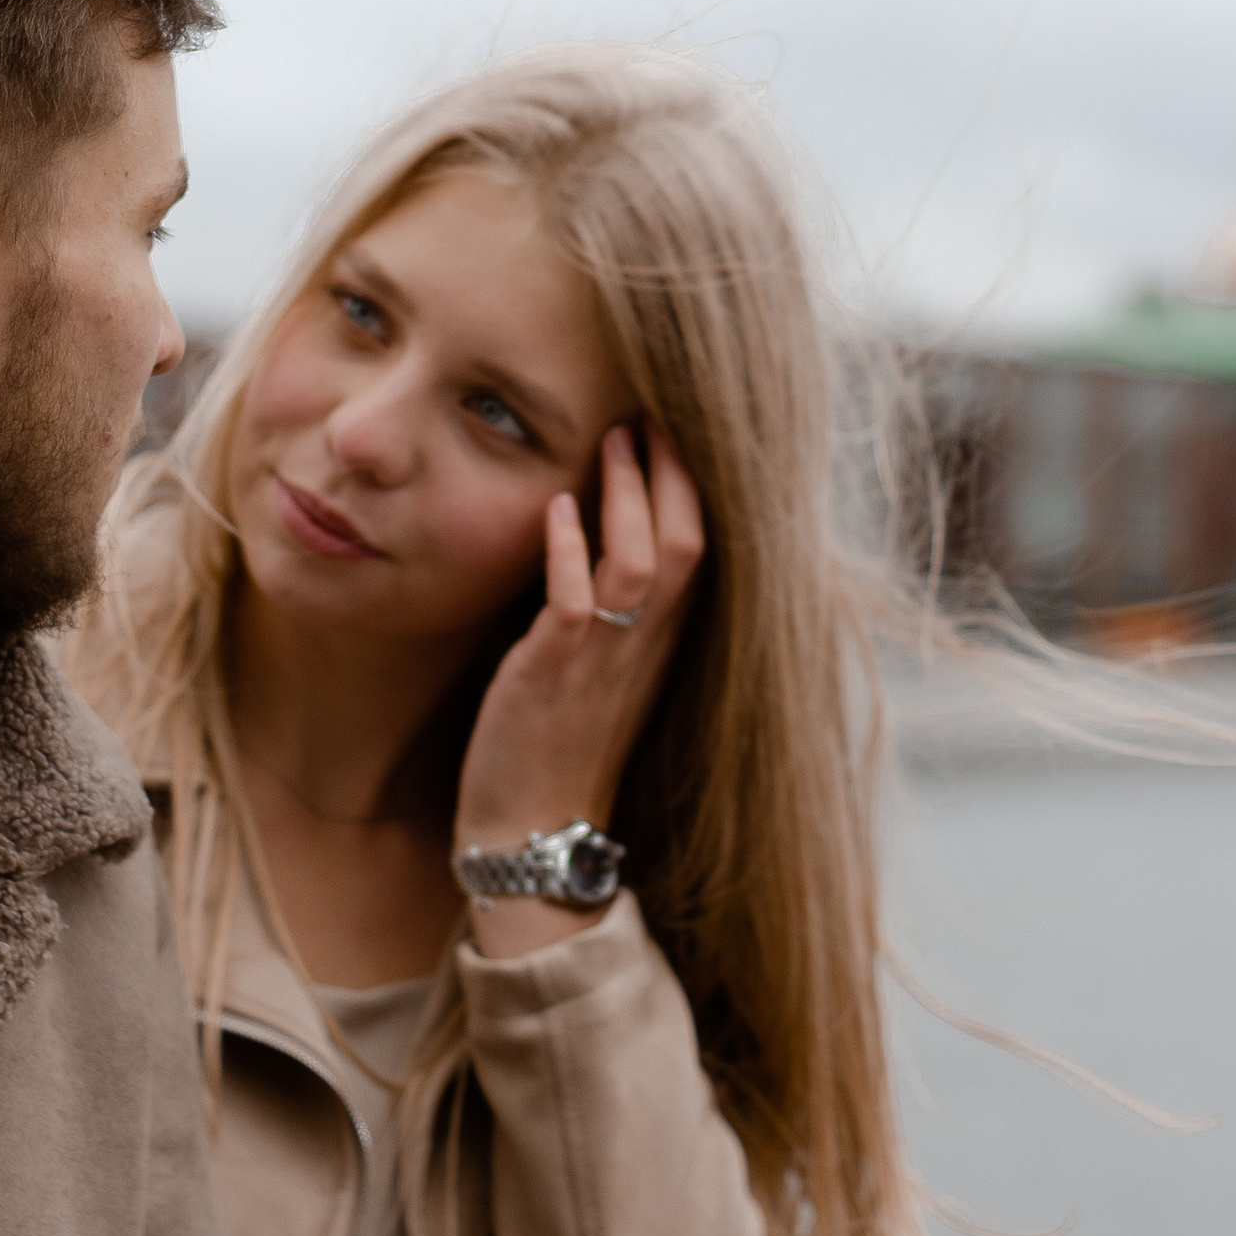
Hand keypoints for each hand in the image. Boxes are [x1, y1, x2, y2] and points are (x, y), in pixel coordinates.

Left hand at [451, 421, 705, 884]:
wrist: (533, 829)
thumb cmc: (559, 740)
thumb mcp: (603, 665)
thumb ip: (611, 603)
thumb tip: (594, 526)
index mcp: (664, 639)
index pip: (702, 545)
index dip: (695, 483)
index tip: (676, 424)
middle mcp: (648, 645)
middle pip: (691, 540)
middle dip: (674, 470)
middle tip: (652, 406)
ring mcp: (605, 659)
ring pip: (645, 563)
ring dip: (630, 494)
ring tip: (613, 437)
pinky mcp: (555, 675)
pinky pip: (576, 602)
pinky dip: (570, 550)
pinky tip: (558, 508)